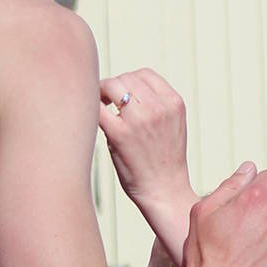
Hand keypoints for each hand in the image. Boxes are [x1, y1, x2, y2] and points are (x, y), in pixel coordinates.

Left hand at [99, 68, 195, 257]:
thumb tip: (119, 89)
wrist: (164, 191)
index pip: (144, 74)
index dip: (129, 82)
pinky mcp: (120, 134)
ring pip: (111, 86)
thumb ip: (155, 104)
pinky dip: (92, 109)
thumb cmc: (163, 160)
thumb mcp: (171, 124)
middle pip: (126, 78)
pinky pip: (98, 108)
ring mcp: (139, 120)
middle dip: (113, 88)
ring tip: (101, 109)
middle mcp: (158, 107)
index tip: (121, 96)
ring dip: (101, 94)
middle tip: (105, 103)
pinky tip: (94, 120)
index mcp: (173, 102)